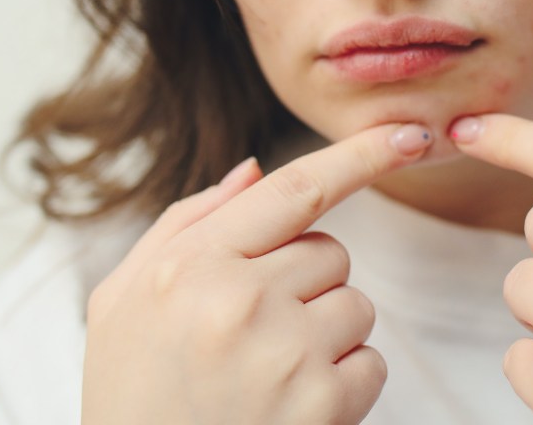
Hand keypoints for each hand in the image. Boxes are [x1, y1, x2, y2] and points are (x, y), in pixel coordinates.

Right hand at [81, 123, 431, 424]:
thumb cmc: (134, 396)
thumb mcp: (121, 302)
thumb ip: (184, 225)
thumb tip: (252, 169)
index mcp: (189, 266)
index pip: (294, 190)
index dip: (361, 155)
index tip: (411, 135)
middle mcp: (239, 302)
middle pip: (329, 251)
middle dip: (306, 282)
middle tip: (253, 333)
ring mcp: (285, 354)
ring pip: (355, 304)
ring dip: (327, 332)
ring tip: (267, 374)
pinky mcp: (322, 405)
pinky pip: (371, 362)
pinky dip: (345, 382)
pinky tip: (291, 406)